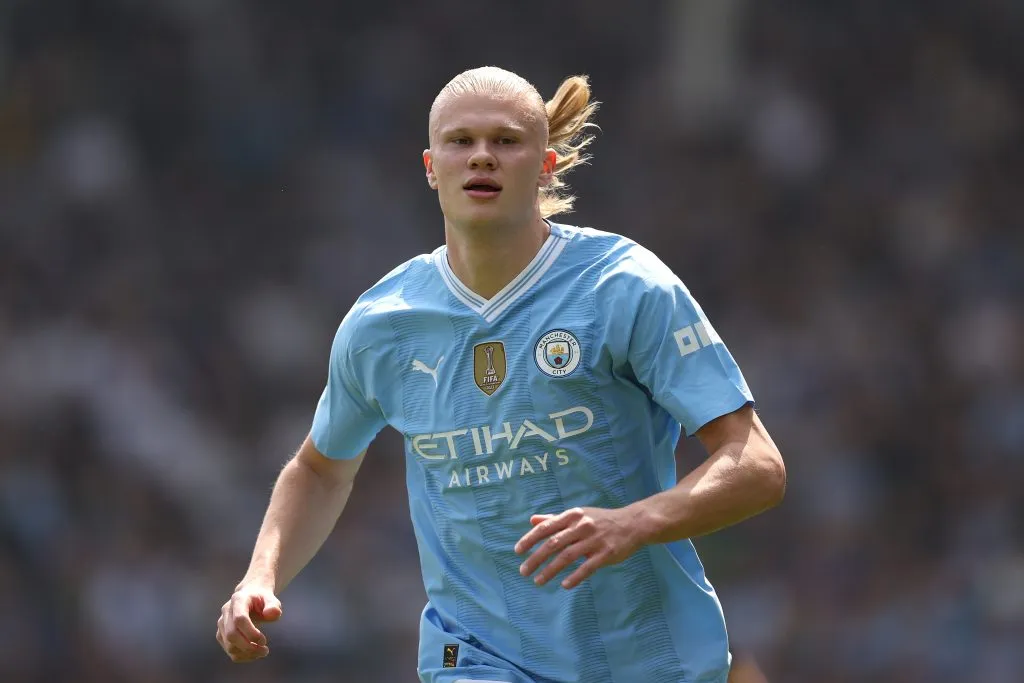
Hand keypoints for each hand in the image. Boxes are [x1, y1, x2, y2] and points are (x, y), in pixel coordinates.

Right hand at [216, 582, 282, 662]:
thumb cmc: (262, 599)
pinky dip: (243, 656)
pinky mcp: (222, 634)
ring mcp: (222, 624)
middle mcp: (226, 612)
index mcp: (238, 600)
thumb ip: (273, 605)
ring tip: (262, 652)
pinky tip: (255, 654)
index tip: (264, 641)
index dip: (251, 633)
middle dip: (249, 647)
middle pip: (231, 635)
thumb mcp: (271, 599)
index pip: (239, 619)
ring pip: (229, 646)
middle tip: (265, 650)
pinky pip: (229, 650)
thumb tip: (273, 613)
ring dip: (247, 654)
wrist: (250, 596)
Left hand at [514, 506, 644, 588]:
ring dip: (550, 570)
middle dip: (536, 558)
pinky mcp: (607, 554)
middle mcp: (581, 526)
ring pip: (567, 557)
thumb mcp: (578, 515)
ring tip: (538, 581)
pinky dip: (575, 577)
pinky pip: (587, 567)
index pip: (546, 527)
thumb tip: (532, 520)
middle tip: (523, 571)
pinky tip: (564, 585)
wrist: (633, 523)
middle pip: (553, 544)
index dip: (530, 539)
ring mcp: (594, 540)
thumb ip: (555, 518)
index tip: (518, 551)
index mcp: (573, 516)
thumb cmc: (601, 520)